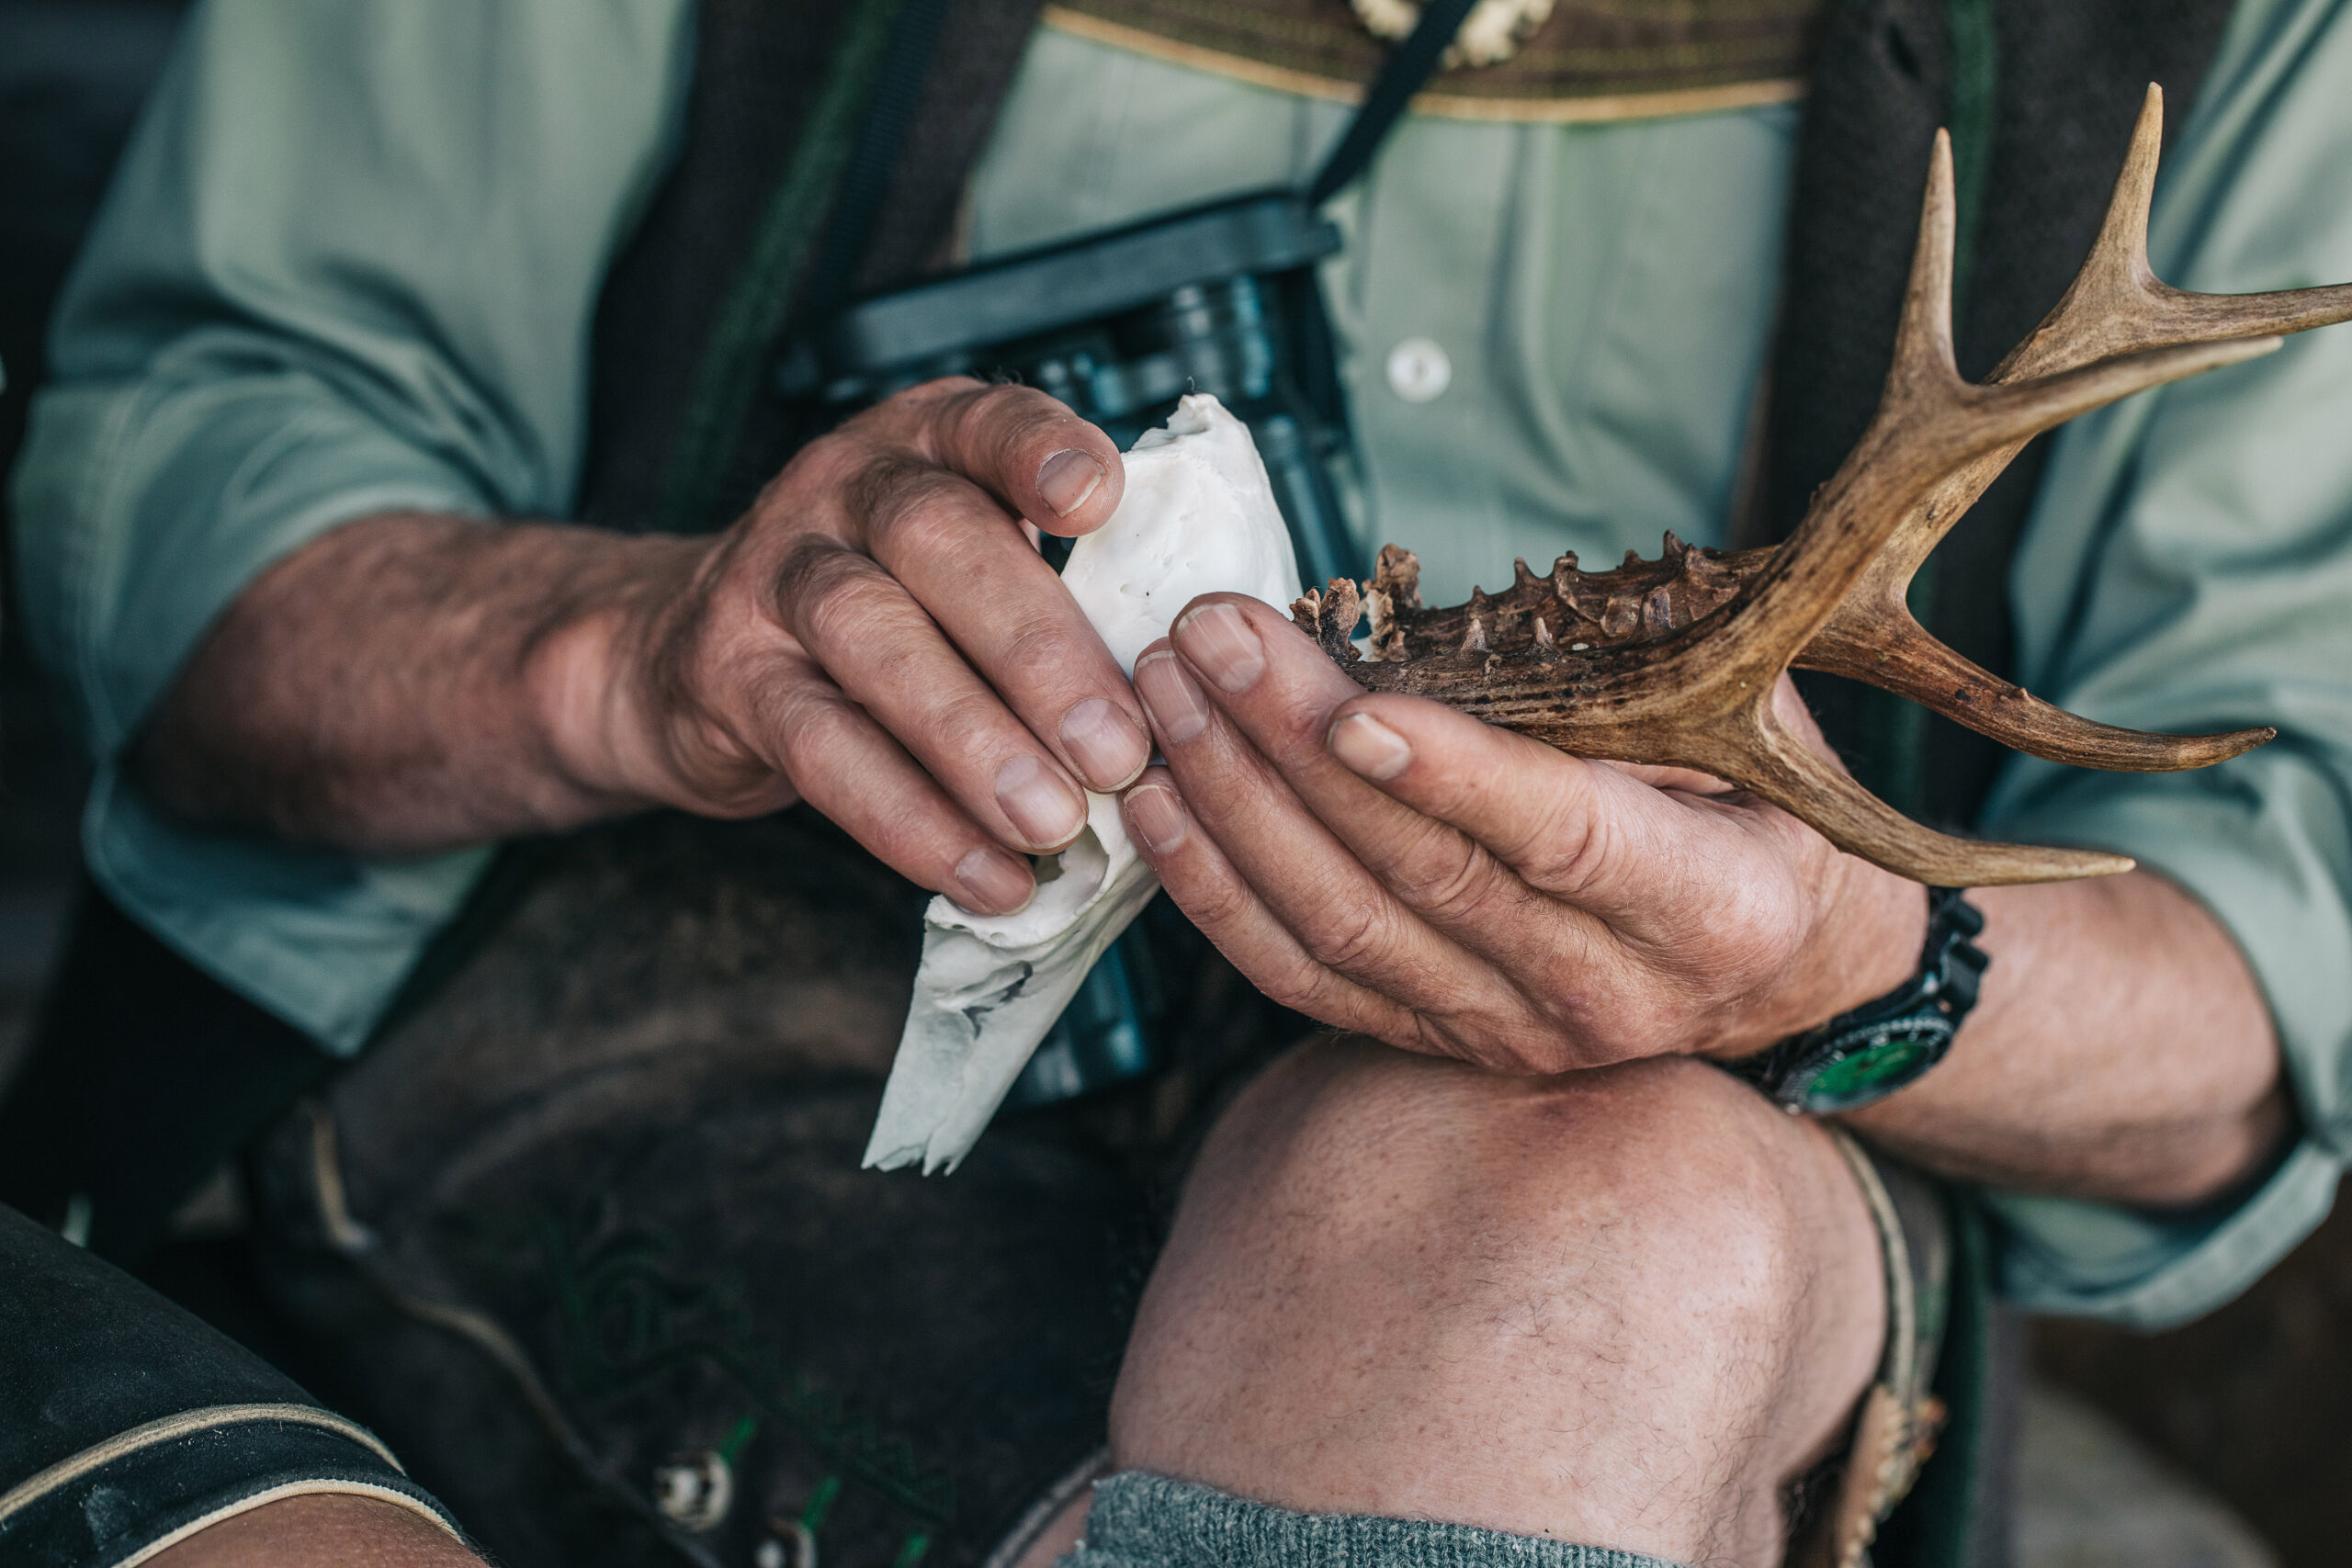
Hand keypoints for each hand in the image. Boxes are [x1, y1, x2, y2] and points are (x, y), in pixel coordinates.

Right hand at [558, 379, 1152, 914]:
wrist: (692, 655)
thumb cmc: (899, 610)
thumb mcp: (974, 563)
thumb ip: (1072, 588)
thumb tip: (1203, 688)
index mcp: (932, 443)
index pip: (989, 421)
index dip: (1039, 451)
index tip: (1100, 500)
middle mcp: (847, 486)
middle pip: (937, 538)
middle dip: (1036, 647)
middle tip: (1117, 750)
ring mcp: (776, 573)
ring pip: (871, 636)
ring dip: (972, 738)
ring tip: (1053, 824)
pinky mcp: (730, 675)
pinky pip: (821, 746)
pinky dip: (910, 821)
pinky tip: (988, 876)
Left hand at [1118, 594, 1927, 1072]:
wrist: (1779, 965)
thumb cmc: (1760, 808)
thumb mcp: (1754, 724)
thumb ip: (1656, 671)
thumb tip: (1536, 595)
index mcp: (1713, 907)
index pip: (1565, 838)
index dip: (1453, 774)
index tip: (1351, 700)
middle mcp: (1605, 990)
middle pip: (1422, 874)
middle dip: (1295, 746)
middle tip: (1212, 638)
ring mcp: (1510, 1031)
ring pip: (1342, 927)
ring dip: (1235, 805)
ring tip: (1167, 693)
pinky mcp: (1433, 1040)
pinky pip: (1300, 977)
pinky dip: (1216, 891)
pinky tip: (1155, 803)